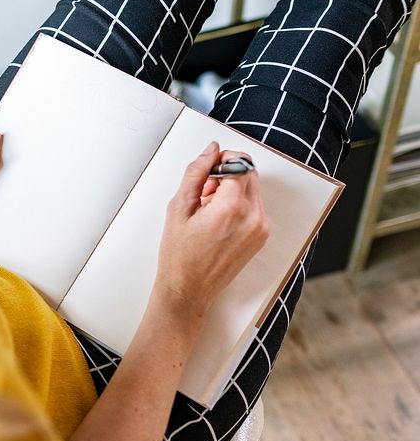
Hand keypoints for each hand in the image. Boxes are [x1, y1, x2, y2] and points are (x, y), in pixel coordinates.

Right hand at [155, 141, 270, 318]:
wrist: (188, 290)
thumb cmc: (179, 255)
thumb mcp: (179, 207)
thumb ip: (196, 173)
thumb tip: (211, 150)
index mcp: (232, 208)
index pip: (240, 162)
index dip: (221, 160)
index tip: (207, 171)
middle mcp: (253, 217)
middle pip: (249, 173)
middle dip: (227, 174)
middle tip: (204, 193)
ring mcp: (261, 228)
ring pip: (252, 188)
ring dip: (232, 189)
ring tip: (208, 209)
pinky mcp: (262, 235)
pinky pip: (254, 206)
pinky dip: (238, 204)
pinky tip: (218, 221)